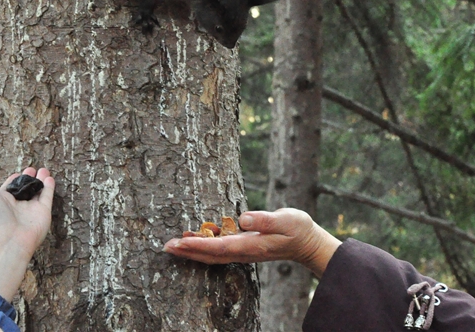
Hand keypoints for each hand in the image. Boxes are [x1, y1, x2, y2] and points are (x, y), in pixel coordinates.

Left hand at [0, 167, 54, 300]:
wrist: (10, 240)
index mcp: (4, 201)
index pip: (11, 187)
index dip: (14, 180)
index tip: (18, 173)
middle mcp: (18, 205)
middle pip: (25, 188)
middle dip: (29, 178)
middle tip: (32, 169)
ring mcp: (31, 208)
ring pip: (37, 191)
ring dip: (41, 180)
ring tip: (44, 170)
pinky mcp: (43, 211)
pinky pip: (47, 196)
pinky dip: (49, 187)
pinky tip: (49, 178)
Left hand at [162, 208, 340, 277]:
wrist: (307, 243)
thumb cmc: (298, 229)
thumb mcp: (286, 220)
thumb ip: (265, 219)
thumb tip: (243, 219)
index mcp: (251, 245)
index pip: (219, 247)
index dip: (198, 244)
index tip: (181, 241)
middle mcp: (244, 252)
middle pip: (210, 255)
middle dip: (188, 251)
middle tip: (166, 247)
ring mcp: (243, 251)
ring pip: (212, 254)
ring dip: (192, 250)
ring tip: (174, 244)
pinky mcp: (244, 247)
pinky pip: (219, 249)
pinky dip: (203, 246)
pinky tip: (195, 238)